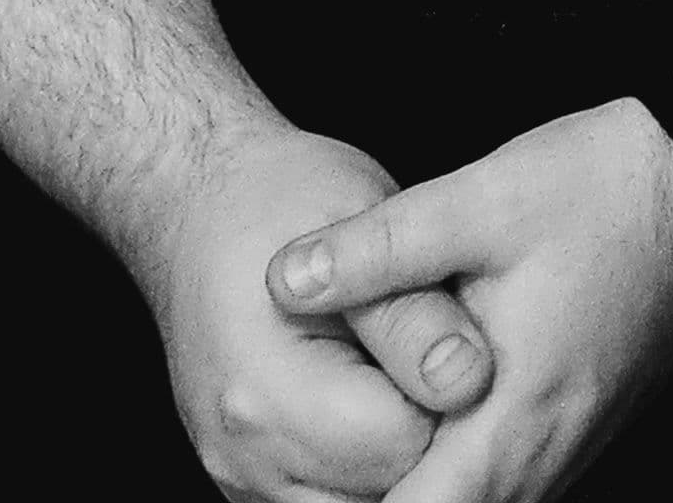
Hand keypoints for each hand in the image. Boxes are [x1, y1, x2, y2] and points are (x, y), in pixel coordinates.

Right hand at [131, 122, 496, 502]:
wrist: (202, 210)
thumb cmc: (283, 198)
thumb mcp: (363, 226)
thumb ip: (417, 316)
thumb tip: (470, 382)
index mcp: (268, 393)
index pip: (402, 441)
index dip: (453, 395)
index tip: (466, 336)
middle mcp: (247, 454)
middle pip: (383, 488)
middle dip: (429, 428)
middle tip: (439, 348)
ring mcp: (244, 476)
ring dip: (398, 451)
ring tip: (407, 367)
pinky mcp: (253, 481)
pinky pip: (330, 499)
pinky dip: (367, 461)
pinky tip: (382, 392)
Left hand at [268, 101, 672, 502]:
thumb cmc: (601, 184)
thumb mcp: (481, 199)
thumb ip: (378, 246)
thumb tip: (282, 281)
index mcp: (517, 415)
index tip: (310, 494)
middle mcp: (552, 449)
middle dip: (384, 497)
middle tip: (324, 472)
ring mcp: (579, 440)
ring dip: (432, 487)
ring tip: (376, 450)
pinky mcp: (591, 418)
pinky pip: (518, 478)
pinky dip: (467, 472)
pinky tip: (434, 433)